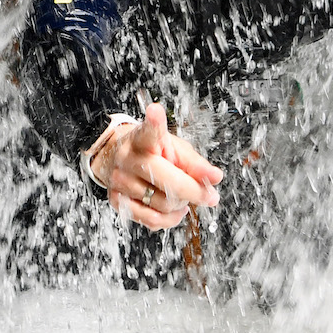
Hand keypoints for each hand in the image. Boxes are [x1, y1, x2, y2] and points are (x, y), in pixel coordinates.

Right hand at [89, 103, 222, 230]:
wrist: (118, 158)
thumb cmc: (153, 152)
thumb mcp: (175, 149)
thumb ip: (195, 163)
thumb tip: (215, 177)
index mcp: (142, 139)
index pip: (149, 132)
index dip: (154, 123)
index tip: (156, 111)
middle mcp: (127, 158)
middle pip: (169, 182)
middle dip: (195, 192)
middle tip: (209, 194)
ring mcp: (119, 181)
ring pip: (163, 204)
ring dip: (181, 204)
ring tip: (182, 195)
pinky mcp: (116, 201)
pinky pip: (152, 220)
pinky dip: (170, 219)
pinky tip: (175, 210)